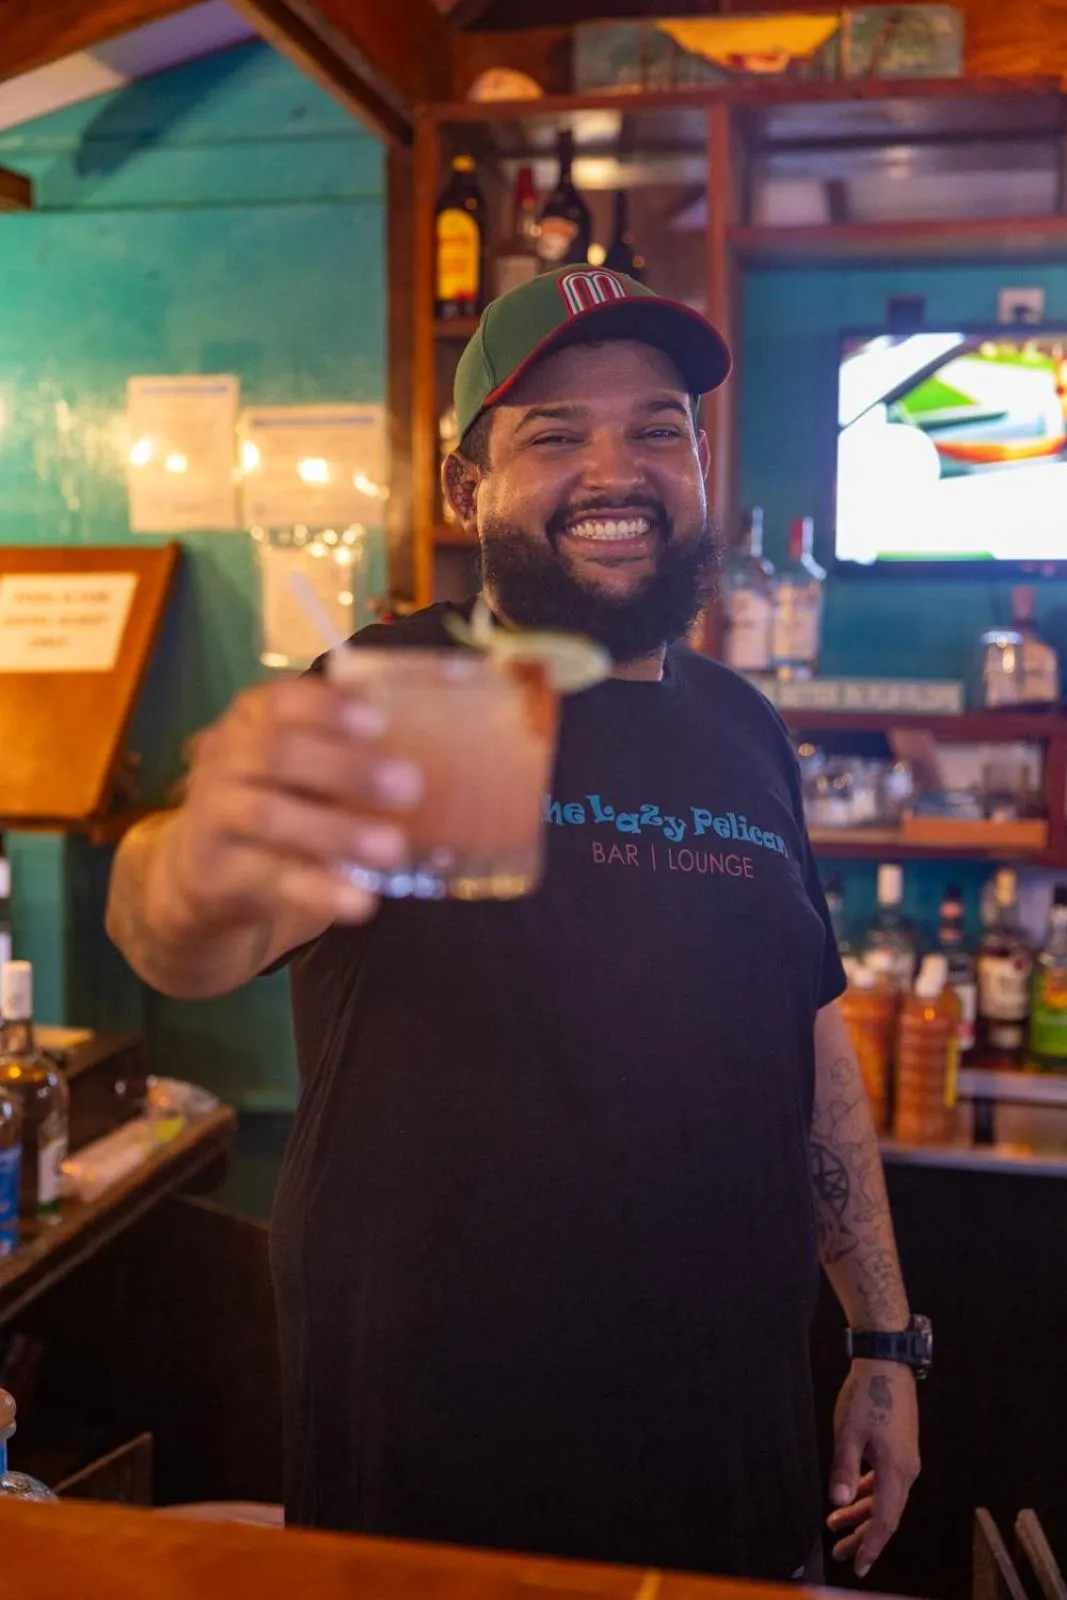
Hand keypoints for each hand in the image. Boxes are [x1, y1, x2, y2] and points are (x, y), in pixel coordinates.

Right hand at [153, 676, 420, 933]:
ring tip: (393, 848)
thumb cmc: (279, 800)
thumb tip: (451, 750)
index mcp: (255, 718)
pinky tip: (359, 900)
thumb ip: (351, 752)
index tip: (379, 720)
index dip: (329, 707)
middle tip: (410, 786)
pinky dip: (317, 889)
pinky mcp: (217, 872)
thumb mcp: (303, 766)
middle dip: (347, 768)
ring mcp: (214, 814)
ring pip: (270, 817)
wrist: (200, 870)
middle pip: (280, 754)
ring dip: (337, 831)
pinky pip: (268, 878)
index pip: (283, 700)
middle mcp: (226, 757)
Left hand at [827, 1360, 920, 1579]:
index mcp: (897, 1471)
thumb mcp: (848, 1433)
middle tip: (840, 1554)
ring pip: (884, 1497)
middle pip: (886, 1514)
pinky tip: (851, 1495)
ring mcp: (905, 1458)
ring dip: (861, 1513)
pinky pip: (885, 1480)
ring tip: (835, 1526)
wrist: (887, 1362)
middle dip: (862, 1536)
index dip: (871, 1546)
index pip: (885, 1521)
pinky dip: (868, 1491)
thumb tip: (838, 1503)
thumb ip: (844, 1469)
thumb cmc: (866, 1396)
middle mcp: (907, 1470)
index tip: (858, 1566)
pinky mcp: (899, 1447)